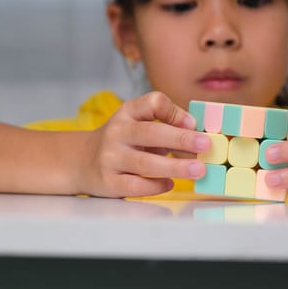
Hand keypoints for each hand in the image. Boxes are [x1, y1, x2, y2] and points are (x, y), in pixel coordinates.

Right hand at [77, 92, 210, 197]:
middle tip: (205, 145)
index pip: (152, 102)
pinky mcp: (108, 182)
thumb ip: (165, 127)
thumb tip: (197, 138)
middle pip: (150, 133)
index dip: (174, 112)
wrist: (82, 161)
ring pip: (145, 163)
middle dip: (180, 139)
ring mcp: (110, 157)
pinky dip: (156, 185)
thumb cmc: (123, 142)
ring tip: (198, 170)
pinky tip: (170, 184)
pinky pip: (136, 185)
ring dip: (175, 166)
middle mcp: (117, 132)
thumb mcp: (138, 124)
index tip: (193, 123)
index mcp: (128, 113)